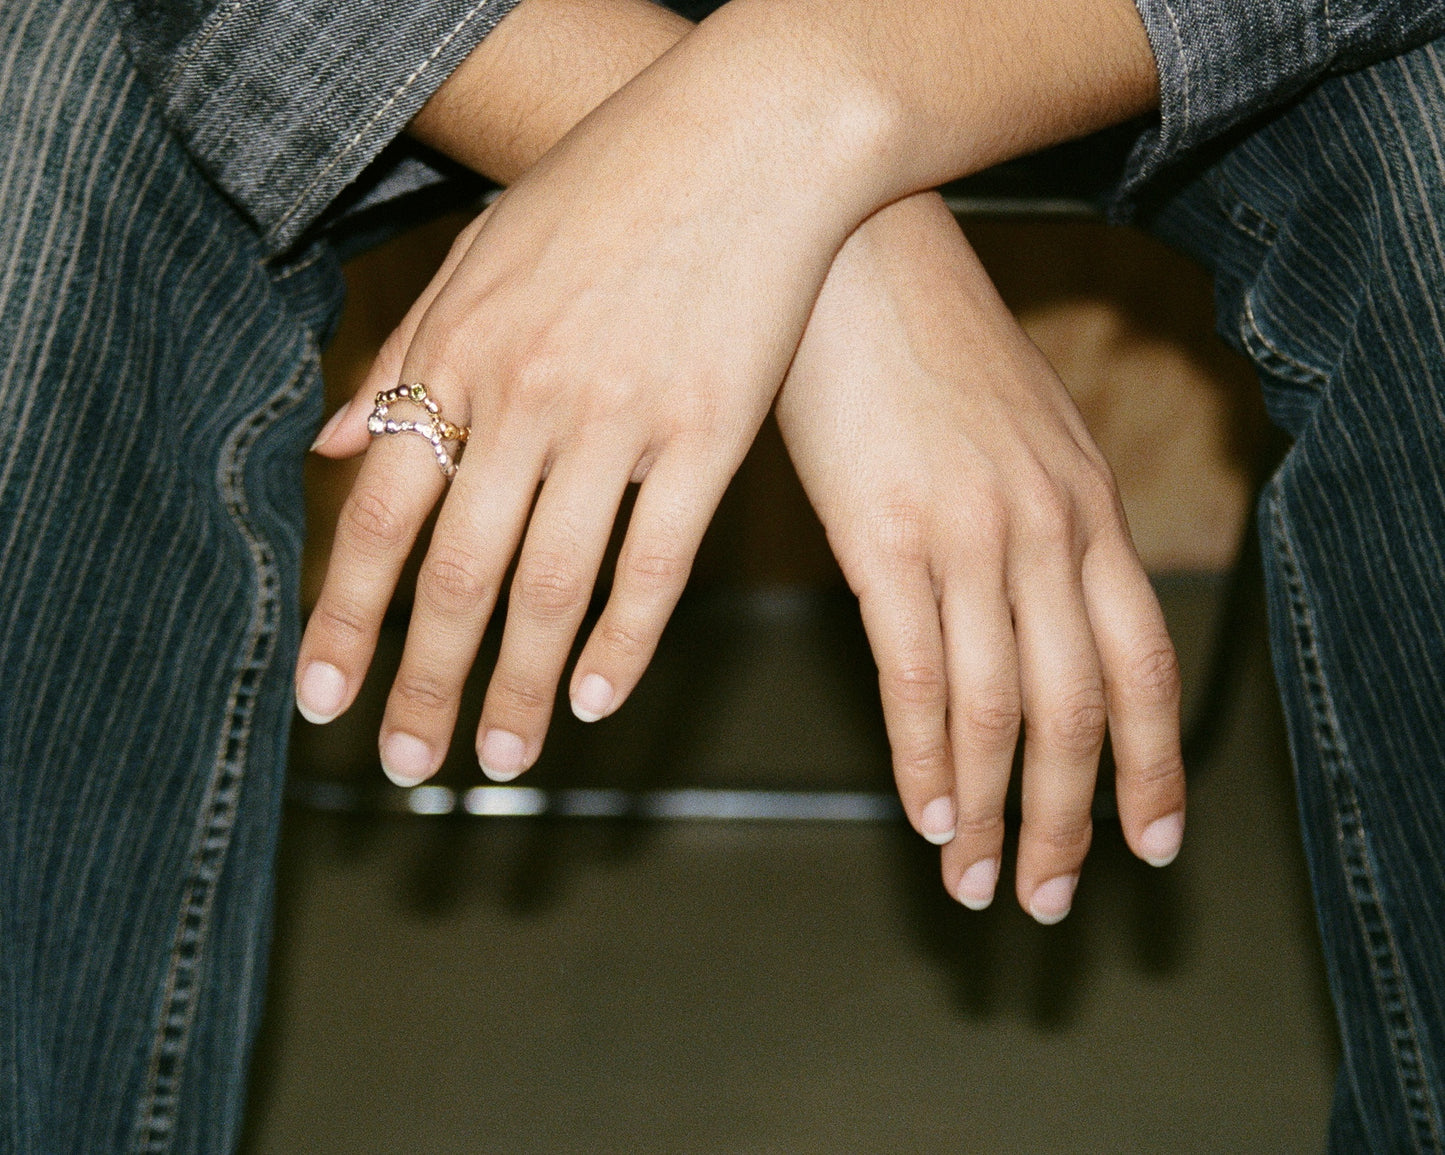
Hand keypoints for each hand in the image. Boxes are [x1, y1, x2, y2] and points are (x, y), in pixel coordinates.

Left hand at [296, 57, 875, 783]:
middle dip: (423, 685)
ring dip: (517, 688)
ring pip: (552, 586)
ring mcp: (621, 418)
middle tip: (408, 769)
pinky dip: (623, 642)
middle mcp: (528, 395)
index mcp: (460, 353)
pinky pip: (657, 563)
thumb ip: (404, 355)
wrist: (747, 136)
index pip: (381, 514)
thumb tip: (331, 440)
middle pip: (459, 573)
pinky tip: (597, 700)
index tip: (324, 704)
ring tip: (500, 762)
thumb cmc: (608, 189)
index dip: (348, 618)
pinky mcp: (710, 435)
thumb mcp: (478, 255)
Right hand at [775, 193, 1185, 921]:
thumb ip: (1026, 509)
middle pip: (1084, 708)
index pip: (1142, 659)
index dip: (1155, 762)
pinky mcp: (885, 539)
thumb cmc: (913, 331)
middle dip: (1075, 819)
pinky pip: (919, 681)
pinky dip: (926, 765)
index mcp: (1083, 502)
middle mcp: (1046, 529)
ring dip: (996, 814)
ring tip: (980, 885)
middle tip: (1057, 897)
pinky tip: (924, 816)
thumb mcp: (1003, 420)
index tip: (1153, 837)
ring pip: (1004, 712)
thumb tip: (1014, 588)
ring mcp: (972, 536)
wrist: (850, 246)